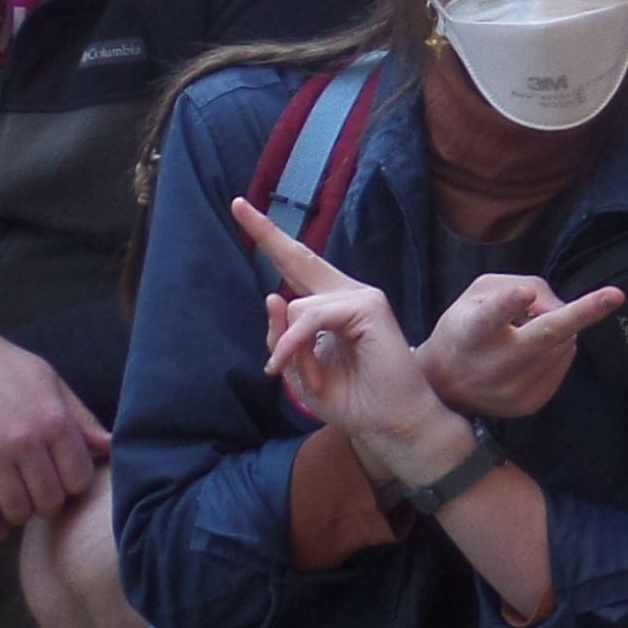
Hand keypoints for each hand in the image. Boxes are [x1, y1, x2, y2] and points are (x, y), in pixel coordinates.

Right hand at [0, 301, 109, 541]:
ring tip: (18, 504)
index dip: (74, 485)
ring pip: (17, 511)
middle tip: (39, 494)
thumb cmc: (3, 367)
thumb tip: (110, 446)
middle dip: (48, 503)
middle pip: (50, 500)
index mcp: (53, 419)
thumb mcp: (49, 382)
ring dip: (19, 515)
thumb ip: (79, 418)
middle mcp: (25, 440)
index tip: (63, 480)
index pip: (79, 477)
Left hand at [229, 198, 470, 488]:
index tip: (240, 208)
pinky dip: (298, 347)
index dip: (270, 240)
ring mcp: (361, 296)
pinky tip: (305, 374)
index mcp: (330, 307)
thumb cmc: (353, 401)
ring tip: (312, 382)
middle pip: (299, 258)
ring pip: (297, 307)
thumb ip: (283, 339)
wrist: (391, 423)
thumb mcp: (301, 374)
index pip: (297, 268)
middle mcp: (346, 293)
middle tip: (237, 205)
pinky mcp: (369, 307)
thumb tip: (273, 297)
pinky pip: (313, 319)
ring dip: (291, 351)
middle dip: (265, 232)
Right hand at [421, 269, 627, 422]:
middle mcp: (493, 364)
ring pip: (562, 345)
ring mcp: (513, 389)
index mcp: (473, 331)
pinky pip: (562, 365)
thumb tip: (561, 305)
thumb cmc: (463, 330)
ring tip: (528, 331)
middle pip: (543, 337)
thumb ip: (521, 286)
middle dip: (583, 313)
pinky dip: (557, 350)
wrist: (443, 389)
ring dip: (560, 329)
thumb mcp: (478, 294)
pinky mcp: (529, 405)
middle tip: (615, 295)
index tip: (522, 295)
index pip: (488, 317)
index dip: (507, 304)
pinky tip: (532, 352)